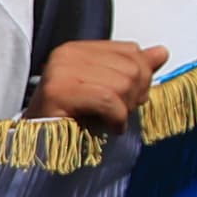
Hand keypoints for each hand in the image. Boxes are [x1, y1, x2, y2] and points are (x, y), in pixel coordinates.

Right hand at [26, 40, 165, 132]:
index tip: (128, 100)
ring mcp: (61, 71)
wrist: (36, 146)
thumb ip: (132, 69)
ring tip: (111, 122)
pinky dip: (116, 118)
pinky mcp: (58, 91)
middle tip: (120, 115)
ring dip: (124, 110)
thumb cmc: (70, 122)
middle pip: (131, 67)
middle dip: (134, 96)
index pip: (131, 50)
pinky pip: (108, 100)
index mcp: (78, 49)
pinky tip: (110, 128)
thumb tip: (161, 53)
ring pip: (122, 83)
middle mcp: (67, 54)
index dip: (140, 78)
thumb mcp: (107, 91)